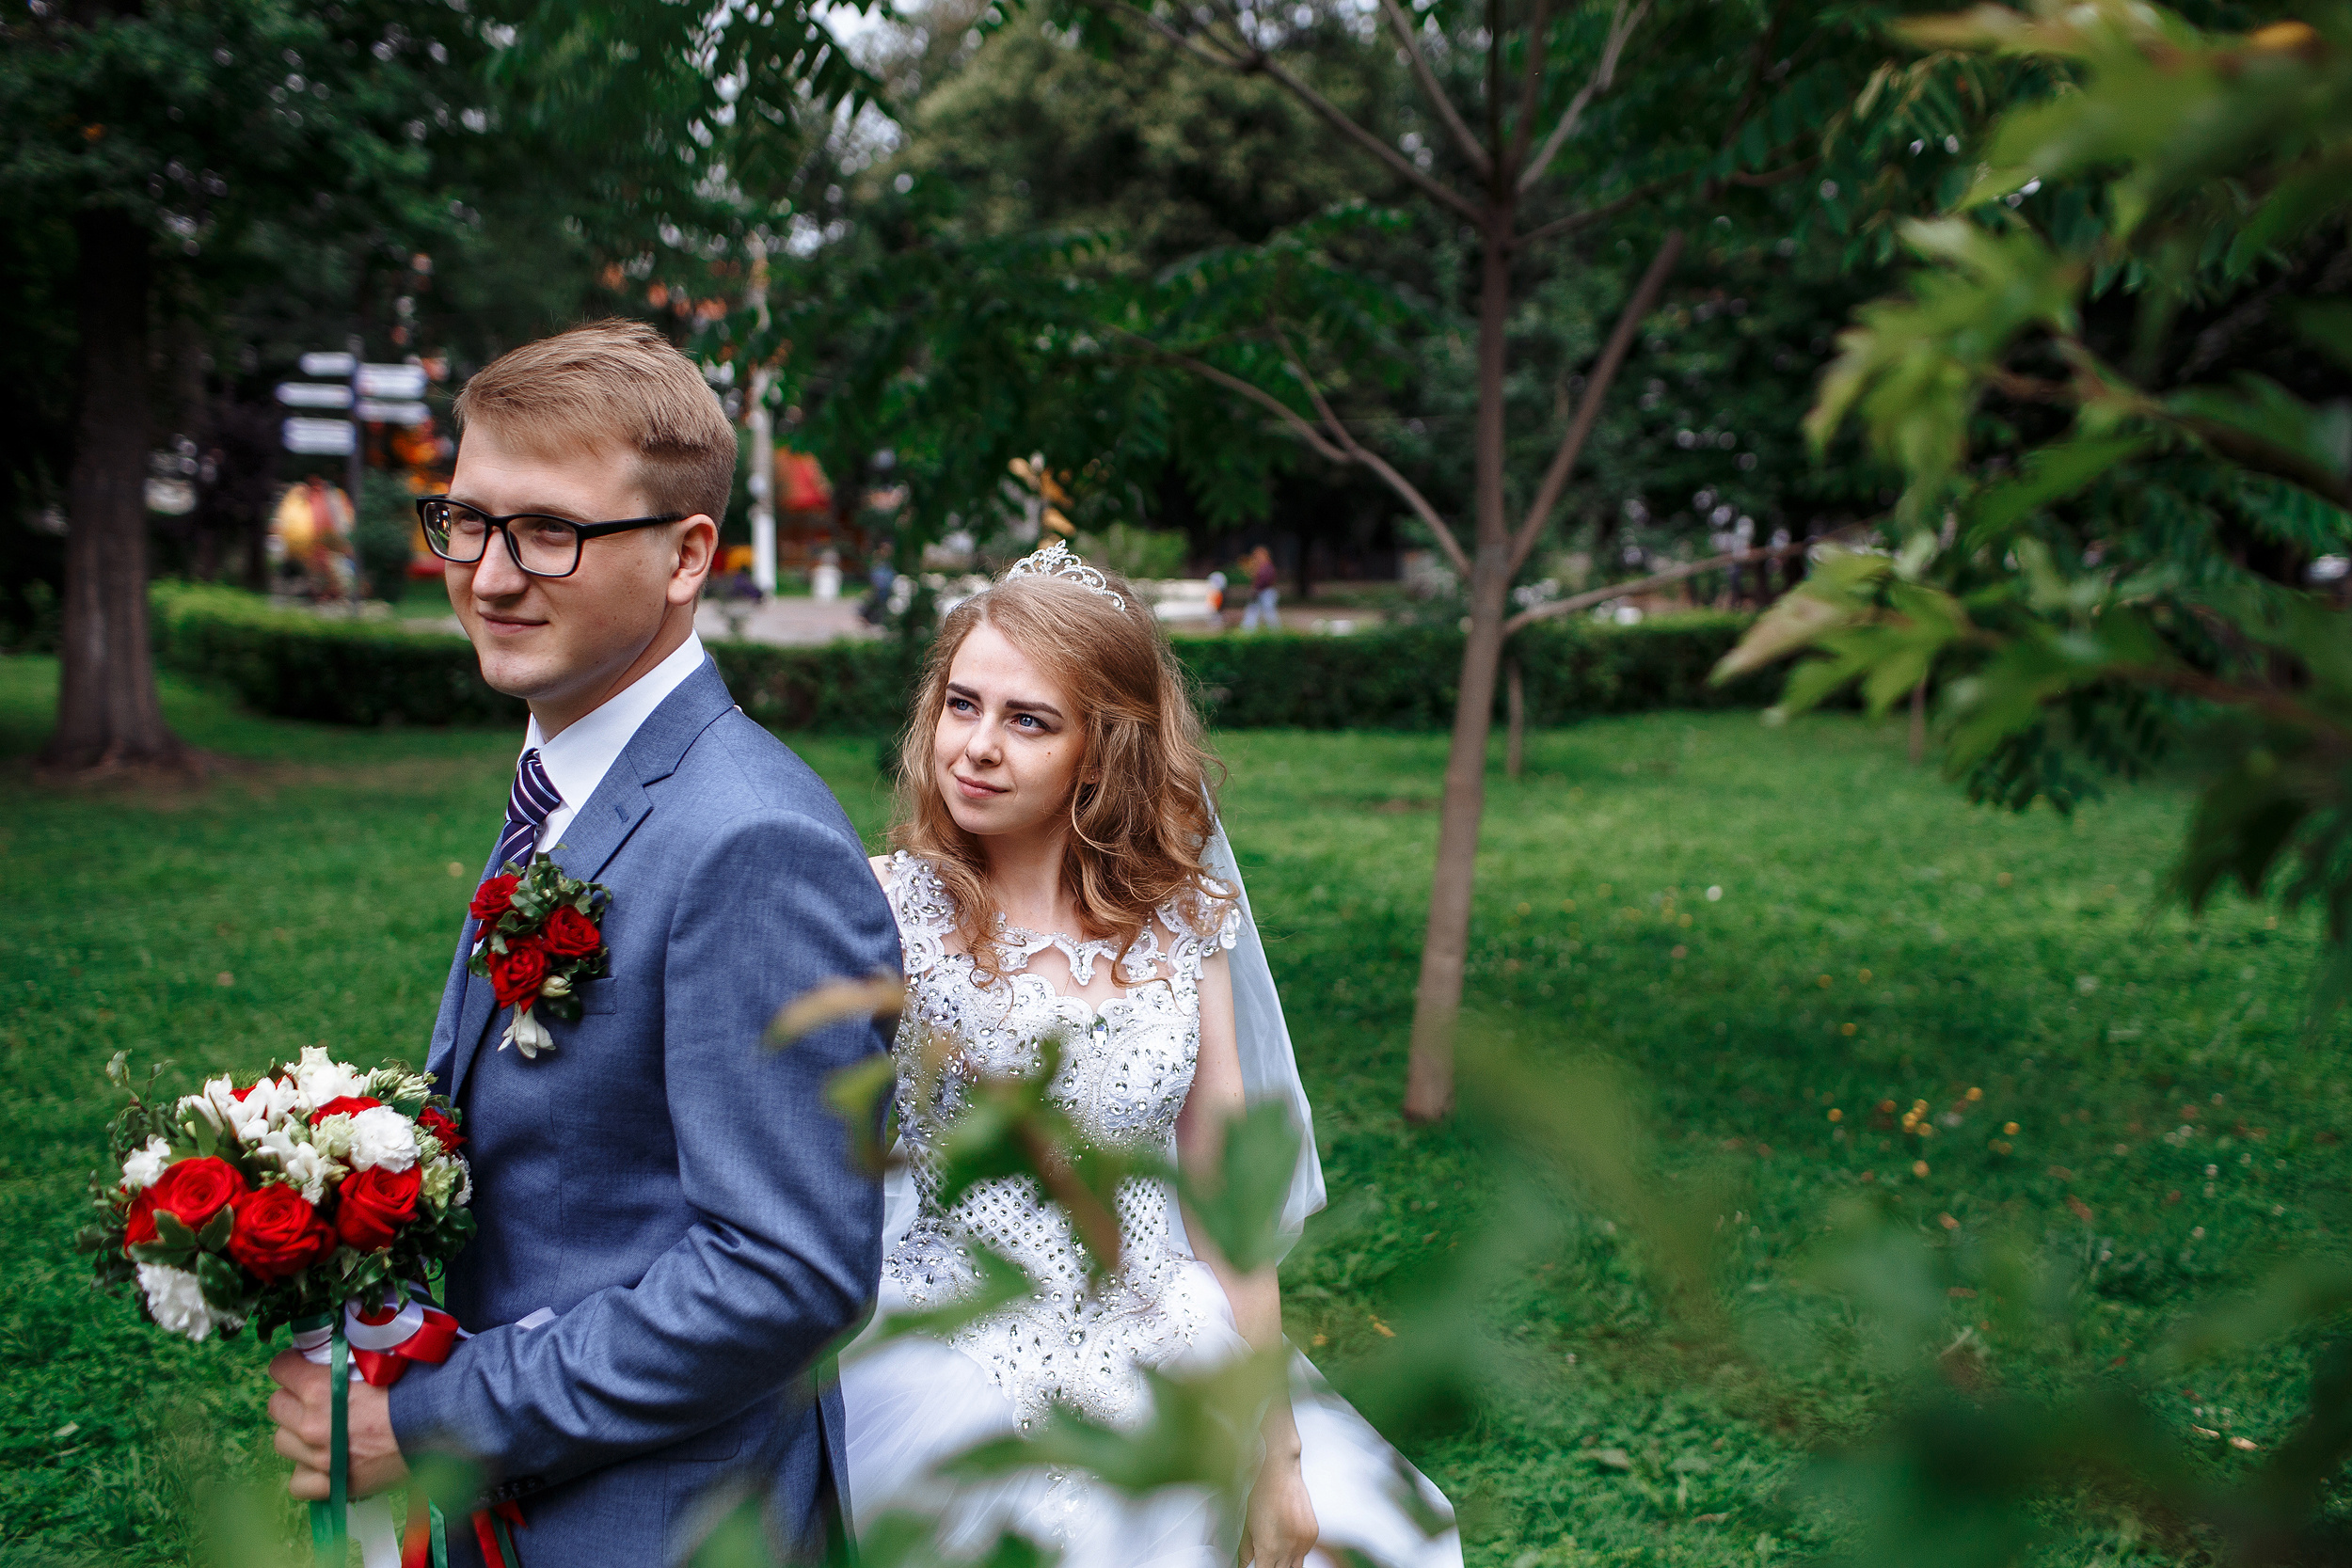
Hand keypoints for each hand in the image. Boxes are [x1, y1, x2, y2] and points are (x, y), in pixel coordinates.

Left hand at [267, 1350, 409, 1500]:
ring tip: (320, 1428)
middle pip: (276, 1406)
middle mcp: (313, 1425)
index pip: (279, 1369)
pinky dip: (307, 1472)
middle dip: (292, 1396)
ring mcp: (320, 1458)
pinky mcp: (334, 1485)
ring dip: (296, 1433)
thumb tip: (336, 1345)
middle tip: (314, 1395)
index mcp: (321, 1388)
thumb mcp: (383, 1357)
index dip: (291, 1363)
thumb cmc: (420, 1385)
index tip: (303, 1363)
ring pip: (281, 1442)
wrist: (447, 1424)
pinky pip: (297, 1483)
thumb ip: (351, 1355)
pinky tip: (324, 1461)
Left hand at [1238, 1451, 1317, 1567]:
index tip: (1257, 1565)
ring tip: (1276, 1550)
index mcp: (1269, 1548)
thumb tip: (1243, 1566)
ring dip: (1285, 1563)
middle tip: (1265, 1558)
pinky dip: (1296, 1551)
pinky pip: (1305, 1551)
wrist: (1279, 1470)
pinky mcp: (1313, 1533)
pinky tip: (1286, 1539)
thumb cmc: (1260, 1493)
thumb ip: (1245, 1552)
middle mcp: (1290, 1548)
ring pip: (1296, 1566)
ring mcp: (1304, 1541)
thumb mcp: (1247, 1525)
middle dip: (1272, 1567)